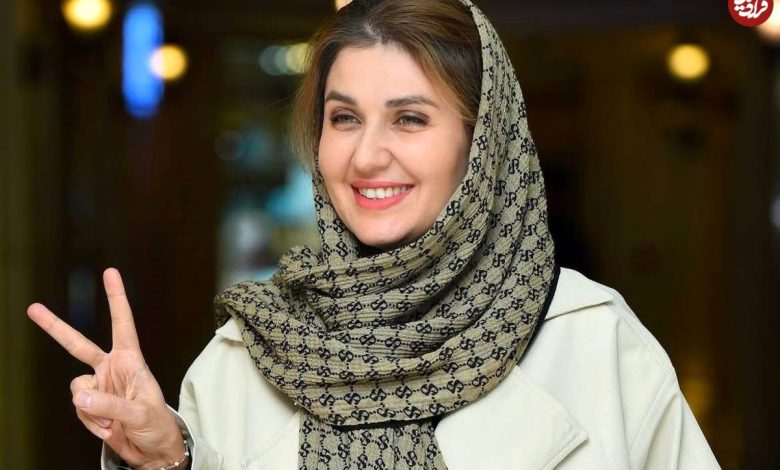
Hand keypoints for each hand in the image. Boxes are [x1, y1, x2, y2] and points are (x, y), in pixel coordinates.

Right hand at [27, 268, 184, 468]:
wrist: (152, 451)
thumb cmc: (157, 426)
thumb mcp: (140, 413)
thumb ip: (110, 403)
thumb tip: (80, 395)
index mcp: (131, 361)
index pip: (123, 324)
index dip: (116, 299)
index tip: (110, 273)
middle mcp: (112, 369)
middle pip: (78, 345)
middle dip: (55, 328)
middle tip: (33, 309)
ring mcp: (99, 387)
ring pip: (77, 389)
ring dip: (92, 409)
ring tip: (113, 421)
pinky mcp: (91, 405)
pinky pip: (79, 408)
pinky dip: (91, 421)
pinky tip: (107, 426)